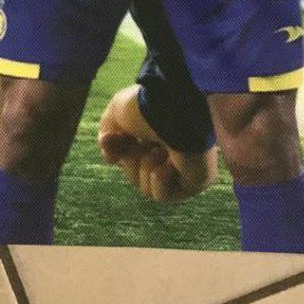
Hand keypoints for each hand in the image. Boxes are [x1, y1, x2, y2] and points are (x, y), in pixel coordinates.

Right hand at [98, 86, 216, 202]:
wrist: (173, 110)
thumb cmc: (146, 107)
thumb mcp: (116, 113)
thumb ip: (108, 133)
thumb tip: (110, 160)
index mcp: (154, 130)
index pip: (127, 153)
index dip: (116, 148)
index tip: (109, 139)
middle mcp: (169, 148)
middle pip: (134, 173)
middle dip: (131, 159)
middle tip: (140, 143)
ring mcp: (182, 166)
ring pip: (146, 186)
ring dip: (146, 167)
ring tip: (160, 150)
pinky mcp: (194, 181)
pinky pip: (162, 195)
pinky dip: (160, 181)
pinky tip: (169, 164)